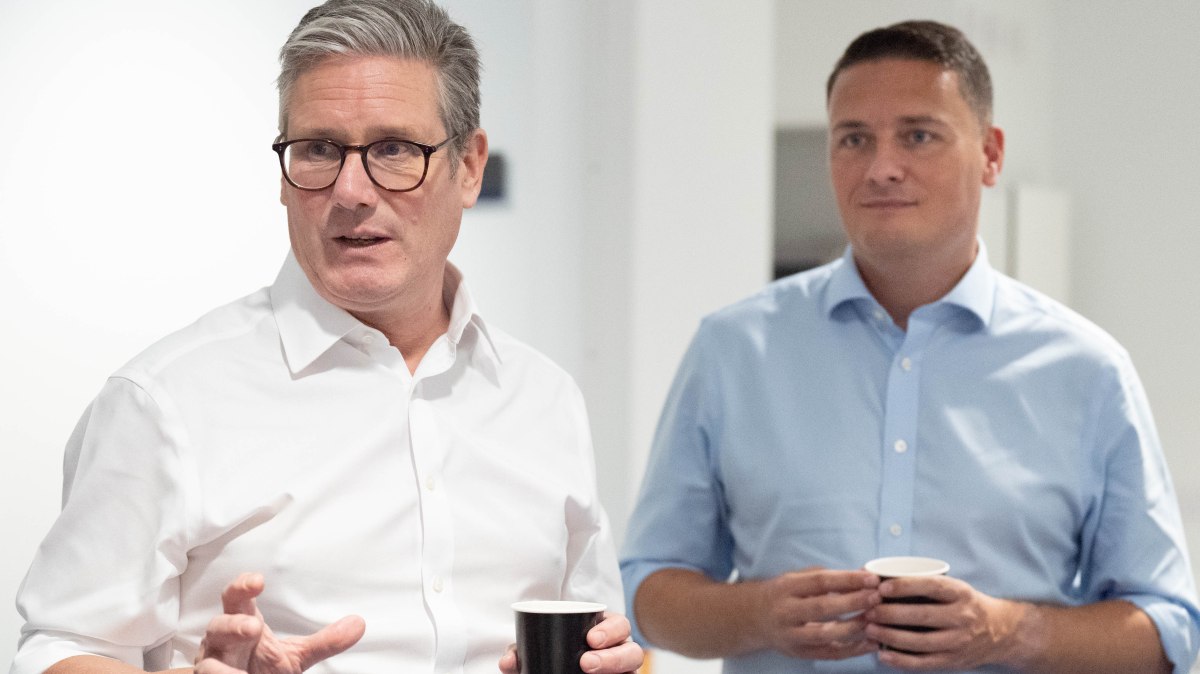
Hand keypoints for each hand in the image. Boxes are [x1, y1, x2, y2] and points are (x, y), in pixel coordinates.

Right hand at [193, 572, 365, 673]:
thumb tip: (359, 624)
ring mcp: (210, 664)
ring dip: (221, 666)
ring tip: (239, 673)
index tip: (258, 581)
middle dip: (233, 625)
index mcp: (242, 623)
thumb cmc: (260, 667)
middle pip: (218, 625)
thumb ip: (324, 641)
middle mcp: (221, 641)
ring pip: (206, 661)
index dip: (242, 586)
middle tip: (253, 627)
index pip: (236, 598)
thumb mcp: (295, 656)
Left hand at [497, 612, 643, 673]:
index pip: (619, 625)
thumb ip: (522, 651)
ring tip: (589, 672)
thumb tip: (508, 661)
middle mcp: (619, 651)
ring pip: (633, 669)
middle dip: (612, 657)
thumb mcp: (538, 648)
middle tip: (586, 663)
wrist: (554, 670)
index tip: (590, 639)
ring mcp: (622, 670)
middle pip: (632, 651)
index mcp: (604, 631)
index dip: (611, 630)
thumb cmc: (552, 653)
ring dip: (616, 668)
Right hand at [754, 567, 881, 659]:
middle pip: (822, 608)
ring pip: (826, 634)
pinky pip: (830, 653)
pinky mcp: (800, 653)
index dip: (847, 580)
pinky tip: (871, 643)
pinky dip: (853, 650)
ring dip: (854, 628)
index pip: (819, 582)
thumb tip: (863, 574)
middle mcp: (786, 612)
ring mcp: (792, 635)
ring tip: (876, 619)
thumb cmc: (783, 594)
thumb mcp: (797, 579)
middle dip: (852, 602)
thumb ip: (826, 577)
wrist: (754, 618)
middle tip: (876, 597)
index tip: (871, 578)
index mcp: (786, 588)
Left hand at [863, 574, 1023, 670]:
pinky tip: (883, 655)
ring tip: (869, 629)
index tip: (881, 587)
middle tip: (868, 610)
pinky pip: (924, 663)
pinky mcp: (953, 661)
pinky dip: (901, 661)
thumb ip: (925, 584)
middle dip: (890, 613)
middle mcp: (962, 617)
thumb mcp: (955, 588)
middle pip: (922, 616)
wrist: (1002, 632)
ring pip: (920, 641)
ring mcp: (958, 642)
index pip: (931, 586)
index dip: (905, 586)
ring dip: (890, 636)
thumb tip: (882, 577)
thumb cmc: (966, 604)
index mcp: (960, 593)